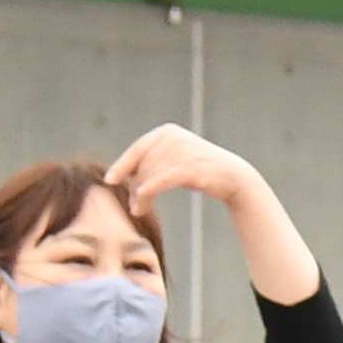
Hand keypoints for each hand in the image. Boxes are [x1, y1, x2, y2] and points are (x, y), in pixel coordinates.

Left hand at [102, 122, 263, 214]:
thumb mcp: (174, 159)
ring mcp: (181, 151)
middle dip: (133, 187)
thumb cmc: (201, 171)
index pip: (137, 149)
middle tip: (134, 207)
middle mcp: (172, 137)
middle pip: (142, 165)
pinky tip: (142, 200)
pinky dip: (149, 190)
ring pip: (149, 175)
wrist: (233, 177)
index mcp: (166, 132)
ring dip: (141, 195)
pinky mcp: (189, 167)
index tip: (109, 180)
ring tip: (140, 210)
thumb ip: (153, 160)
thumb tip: (124, 174)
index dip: (122, 165)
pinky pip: (162, 180)